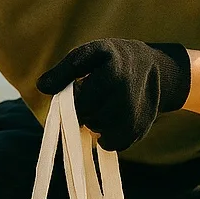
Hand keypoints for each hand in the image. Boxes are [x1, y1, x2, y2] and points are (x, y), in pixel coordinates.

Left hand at [37, 40, 191, 150]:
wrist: (157, 70)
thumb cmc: (114, 60)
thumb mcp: (91, 54)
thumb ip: (65, 69)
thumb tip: (42, 87)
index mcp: (113, 73)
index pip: (80, 101)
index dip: (74, 98)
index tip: (80, 87)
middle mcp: (126, 97)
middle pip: (88, 119)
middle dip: (84, 111)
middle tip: (93, 97)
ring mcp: (135, 117)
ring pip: (99, 134)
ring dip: (95, 124)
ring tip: (102, 107)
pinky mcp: (140, 131)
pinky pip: (114, 145)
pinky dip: (108, 137)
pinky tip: (111, 120)